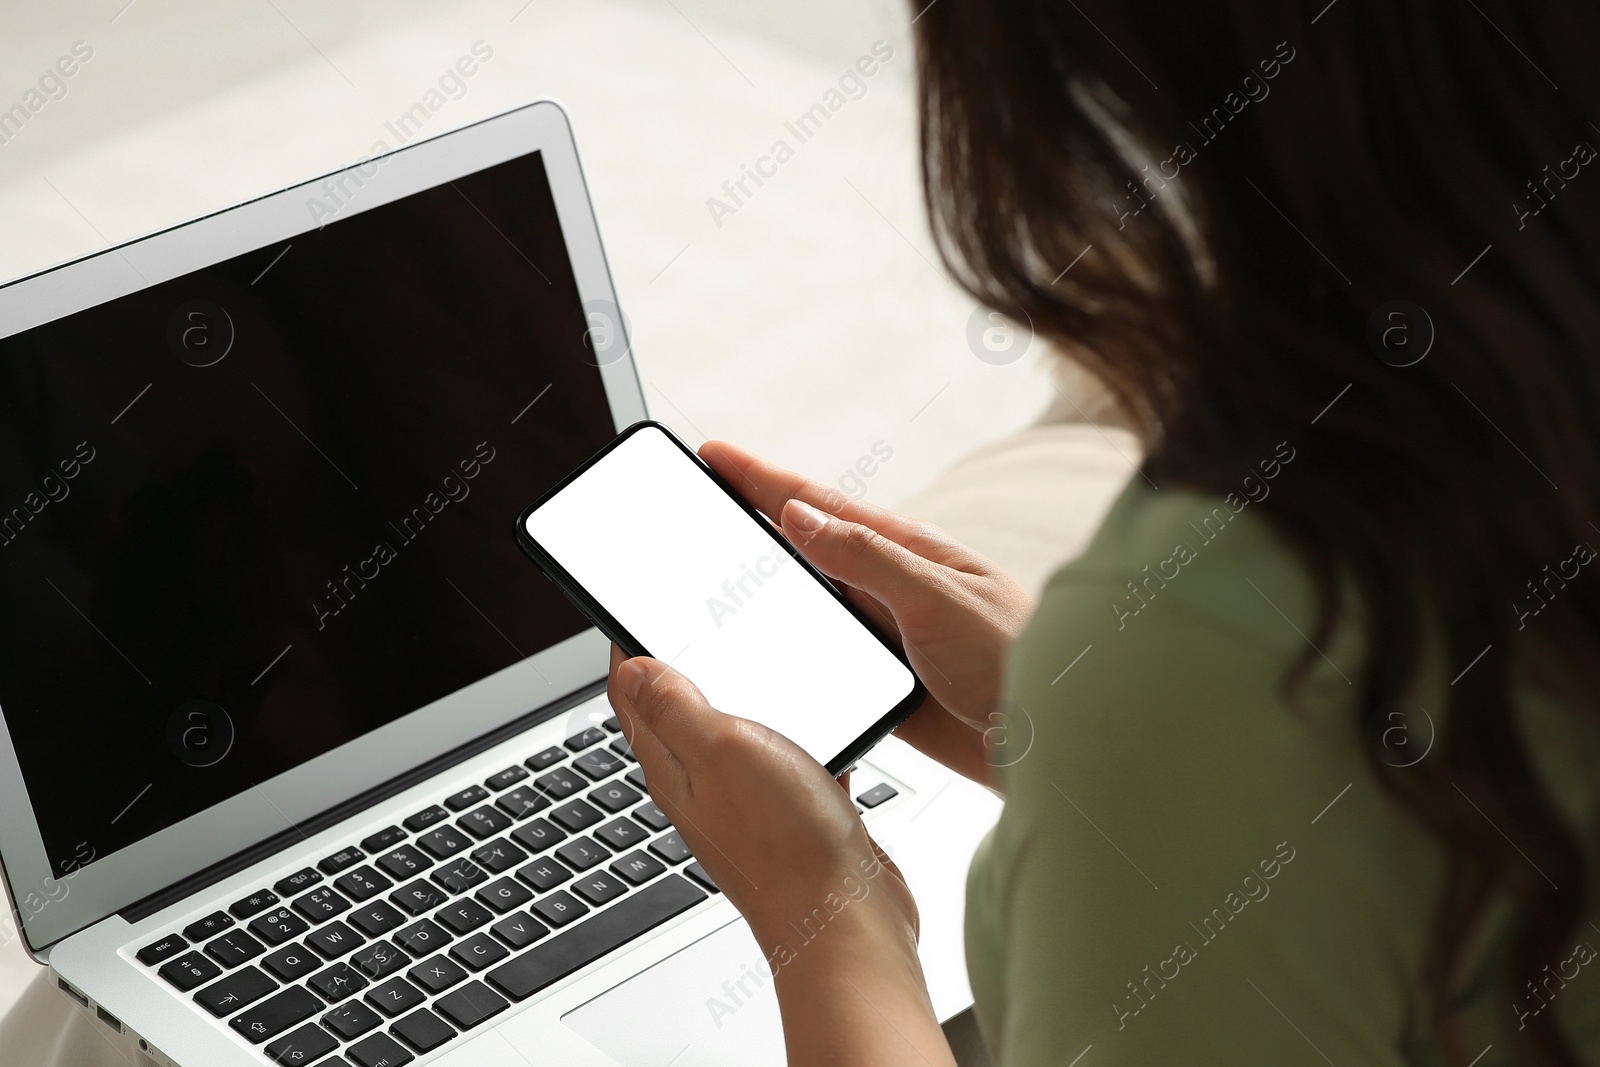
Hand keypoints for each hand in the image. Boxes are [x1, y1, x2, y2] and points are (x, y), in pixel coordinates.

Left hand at [607, 647, 955, 1066]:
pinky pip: (789, 759)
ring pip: (736, 733)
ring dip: (745, 693)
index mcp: (672, 764)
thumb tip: (632, 665)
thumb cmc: (786, 845)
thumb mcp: (720, 748)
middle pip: (678, 709)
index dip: (630, 644)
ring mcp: (749, 802)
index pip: (632, 694)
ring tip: (759, 653)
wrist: (847, 925)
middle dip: (683, 661)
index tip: (639, 607)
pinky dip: (798, 731)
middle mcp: (704, 784)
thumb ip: (676, 705)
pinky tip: (823, 718)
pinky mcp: (794, 814)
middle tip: (697, 620)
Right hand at [700, 440, 1033, 788]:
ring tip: (719, 558)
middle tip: (704, 493)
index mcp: (905, 551)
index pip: (816, 504)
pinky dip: (788, 644)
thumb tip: (800, 516)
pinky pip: (823, 656)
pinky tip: (762, 644)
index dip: (761, 478)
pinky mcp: (883, 683)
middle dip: (752, 516)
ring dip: (766, 579)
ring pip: (809, 599)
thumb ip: (869, 558)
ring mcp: (885, 633)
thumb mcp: (937, 598)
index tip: (715, 453)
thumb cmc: (1017, 659)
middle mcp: (890, 586)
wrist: (1051, 742)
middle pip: (805, 544)